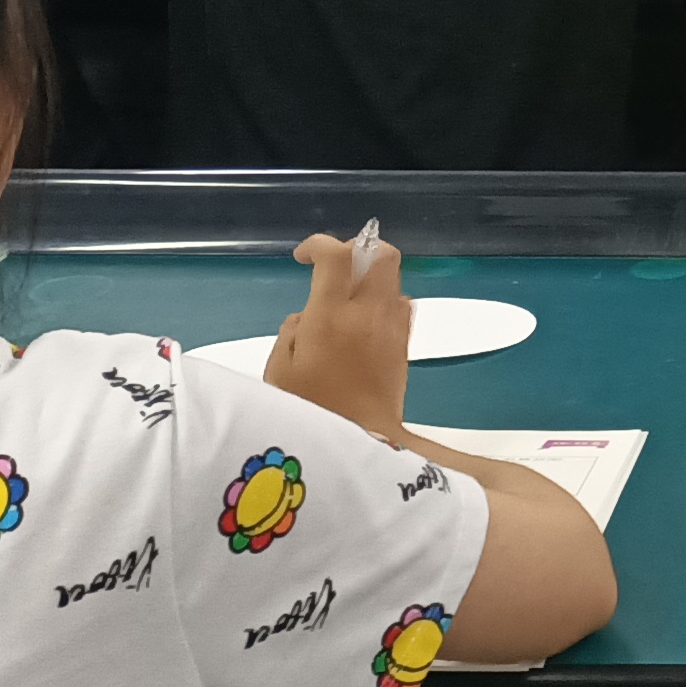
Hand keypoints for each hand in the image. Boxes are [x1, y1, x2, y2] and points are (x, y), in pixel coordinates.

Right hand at [265, 229, 412, 437]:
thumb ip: (291, 331)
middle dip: (358, 249)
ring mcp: (393, 327)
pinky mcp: (405, 343)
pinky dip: (383, 299)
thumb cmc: (311, 410)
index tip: (303, 257)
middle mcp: (369, 313)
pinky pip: (400, 304)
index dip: (319, 245)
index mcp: (332, 316)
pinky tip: (364, 322)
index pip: (336, 256)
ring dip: (372, 275)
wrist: (361, 442)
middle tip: (334, 267)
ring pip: (394, 277)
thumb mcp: (280, 371)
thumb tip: (308, 315)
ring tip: (347, 296)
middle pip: (381, 254)